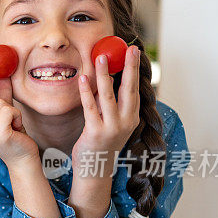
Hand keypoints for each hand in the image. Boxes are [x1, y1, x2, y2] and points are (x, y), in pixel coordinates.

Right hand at [0, 54, 38, 168]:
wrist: (23, 159)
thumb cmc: (14, 136)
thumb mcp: (7, 112)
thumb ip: (2, 94)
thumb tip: (1, 74)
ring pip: (1, 103)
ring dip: (13, 111)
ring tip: (14, 125)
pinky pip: (9, 110)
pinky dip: (17, 117)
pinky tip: (17, 129)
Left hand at [72, 45, 140, 177]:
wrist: (95, 169)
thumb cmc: (101, 143)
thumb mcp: (110, 122)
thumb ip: (109, 103)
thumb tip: (106, 78)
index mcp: (132, 118)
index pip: (135, 89)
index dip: (134, 69)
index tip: (133, 50)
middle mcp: (125, 122)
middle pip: (128, 89)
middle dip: (129, 67)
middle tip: (128, 48)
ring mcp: (111, 128)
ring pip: (108, 96)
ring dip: (105, 75)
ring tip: (101, 57)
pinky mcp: (95, 133)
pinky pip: (90, 108)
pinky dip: (86, 92)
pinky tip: (82, 79)